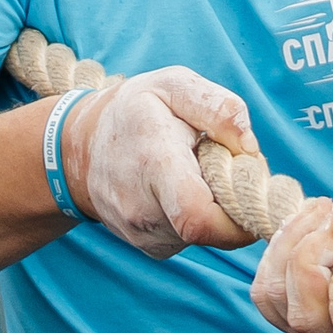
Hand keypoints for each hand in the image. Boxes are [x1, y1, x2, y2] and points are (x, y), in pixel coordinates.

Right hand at [61, 69, 262, 258]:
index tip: (253, 194)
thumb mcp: (172, 85)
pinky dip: (199, 217)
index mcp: (154, 162)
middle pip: (211, 227)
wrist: (80, 148)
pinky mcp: (149, 246)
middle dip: (233, 204)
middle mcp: (142, 207)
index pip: (197, 216)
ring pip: (205, 234)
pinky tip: (181, 191)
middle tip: (225, 168)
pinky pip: (191, 238)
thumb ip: (217, 107)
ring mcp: (142, 233)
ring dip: (214, 208)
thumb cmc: (134, 111)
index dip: (237, 220)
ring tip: (195, 174)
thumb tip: (250, 148)